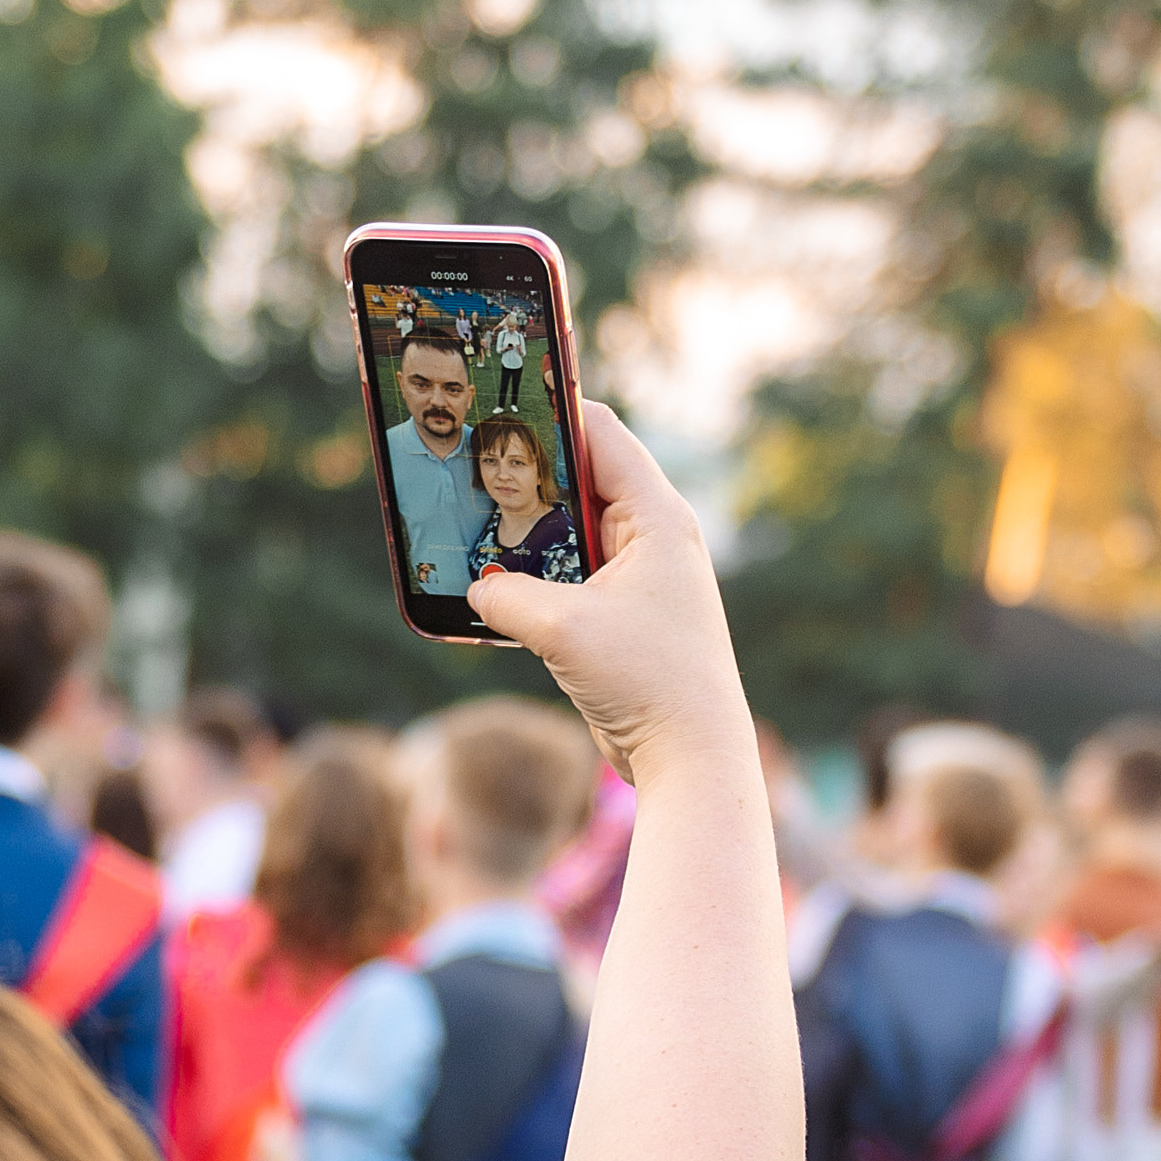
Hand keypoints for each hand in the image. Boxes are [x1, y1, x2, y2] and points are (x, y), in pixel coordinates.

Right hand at [466, 403, 751, 787]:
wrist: (689, 755)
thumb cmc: (647, 680)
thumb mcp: (562, 628)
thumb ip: (507, 595)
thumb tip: (477, 587)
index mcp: (656, 516)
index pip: (601, 434)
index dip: (551, 414)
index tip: (500, 404)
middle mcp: (652, 538)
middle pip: (579, 481)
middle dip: (526, 478)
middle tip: (470, 470)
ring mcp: (638, 578)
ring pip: (569, 535)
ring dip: (525, 538)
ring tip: (473, 528)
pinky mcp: (621, 618)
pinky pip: (568, 581)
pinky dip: (535, 581)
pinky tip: (494, 589)